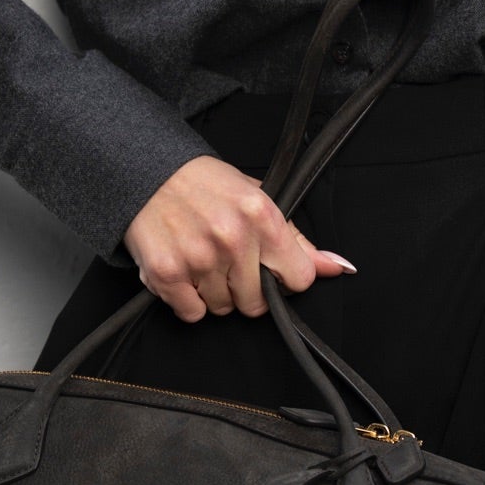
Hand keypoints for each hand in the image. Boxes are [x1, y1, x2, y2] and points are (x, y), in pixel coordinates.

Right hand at [122, 155, 357, 322]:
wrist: (147, 171)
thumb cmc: (205, 184)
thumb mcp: (258, 198)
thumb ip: (297, 239)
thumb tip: (337, 267)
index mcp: (261, 216)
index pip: (298, 279)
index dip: (285, 279)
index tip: (271, 269)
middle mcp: (232, 238)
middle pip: (257, 303)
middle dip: (245, 289)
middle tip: (229, 262)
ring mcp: (198, 258)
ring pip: (223, 309)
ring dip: (214, 292)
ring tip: (202, 258)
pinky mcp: (167, 273)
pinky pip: (192, 313)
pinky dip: (187, 299)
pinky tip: (184, 270)